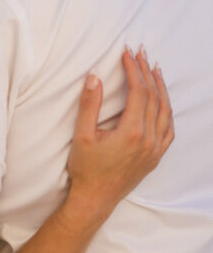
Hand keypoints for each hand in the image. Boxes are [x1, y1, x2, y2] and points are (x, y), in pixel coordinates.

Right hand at [65, 47, 173, 226]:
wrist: (95, 199)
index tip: (127, 53)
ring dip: (161, 88)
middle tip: (140, 53)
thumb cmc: (86, 168)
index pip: (138, 91)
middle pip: (153, 97)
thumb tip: (94, 77)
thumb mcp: (82, 135)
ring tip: (154, 70)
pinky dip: (167, 110)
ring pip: (165, 111)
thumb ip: (89, 105)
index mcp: (132, 132)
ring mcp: (155, 149)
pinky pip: (168, 129)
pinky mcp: (155, 156)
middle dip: (147, 72)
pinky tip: (162, 102)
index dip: (133, 69)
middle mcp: (148, 139)